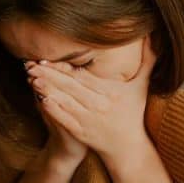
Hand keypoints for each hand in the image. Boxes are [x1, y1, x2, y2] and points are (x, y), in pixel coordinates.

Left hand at [27, 36, 156, 166]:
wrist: (127, 146)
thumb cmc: (132, 113)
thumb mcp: (142, 86)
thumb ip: (148, 61)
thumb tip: (152, 36)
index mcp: (110, 92)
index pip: (82, 77)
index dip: (64, 68)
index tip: (48, 59)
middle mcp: (99, 105)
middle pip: (70, 87)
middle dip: (49, 76)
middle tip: (31, 65)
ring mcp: (88, 120)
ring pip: (65, 101)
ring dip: (47, 90)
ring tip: (32, 78)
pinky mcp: (81, 133)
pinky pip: (64, 120)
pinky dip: (52, 110)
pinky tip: (40, 100)